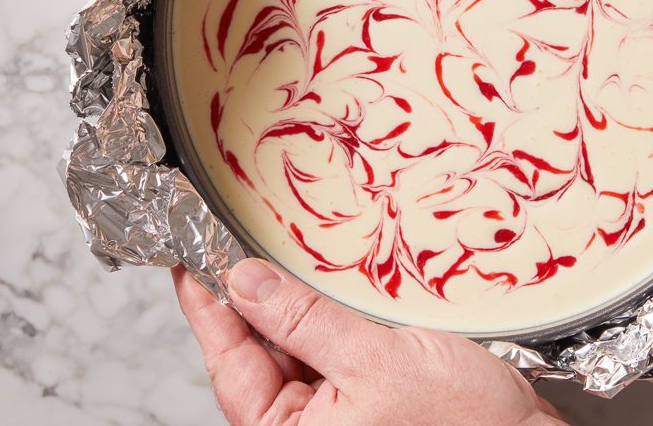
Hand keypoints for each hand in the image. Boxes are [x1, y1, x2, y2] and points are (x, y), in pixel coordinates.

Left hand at [172, 260, 565, 425]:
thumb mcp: (376, 360)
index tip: (188, 265)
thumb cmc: (463, 423)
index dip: (207, 310)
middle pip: (255, 360)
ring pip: (289, 355)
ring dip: (285, 311)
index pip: (231, 365)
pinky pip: (323, 357)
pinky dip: (317, 323)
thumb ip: (304, 322)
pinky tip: (317, 293)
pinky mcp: (361, 403)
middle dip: (247, 304)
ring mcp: (333, 419)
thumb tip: (245, 283)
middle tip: (230, 245)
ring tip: (273, 263)